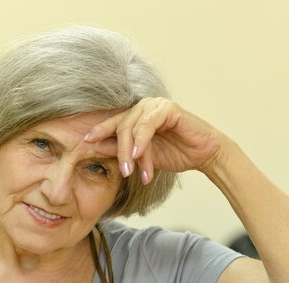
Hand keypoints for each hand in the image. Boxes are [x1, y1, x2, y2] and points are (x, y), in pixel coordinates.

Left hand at [85, 98, 226, 182]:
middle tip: (122, 172)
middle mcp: (143, 107)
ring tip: (131, 170)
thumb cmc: (175, 153)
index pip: (113, 123)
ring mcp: (155, 105)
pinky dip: (142, 140)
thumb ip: (122, 150)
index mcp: (136, 116)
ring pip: (132, 127)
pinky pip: (148, 124)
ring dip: (130, 151)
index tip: (84, 143)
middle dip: (118, 151)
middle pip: (120, 126)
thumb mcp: (143, 156)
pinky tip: (139, 154)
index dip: (99, 132)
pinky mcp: (168, 108)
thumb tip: (96, 147)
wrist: (203, 154)